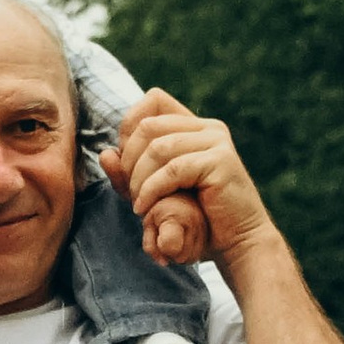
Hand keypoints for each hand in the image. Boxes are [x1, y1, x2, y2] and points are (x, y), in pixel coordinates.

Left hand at [102, 89, 265, 267]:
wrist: (238, 243)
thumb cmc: (199, 220)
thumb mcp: (155, 193)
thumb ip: (129, 174)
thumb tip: (105, 154)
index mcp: (195, 126)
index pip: (153, 100)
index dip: (129, 128)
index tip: (126, 165)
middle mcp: (208, 128)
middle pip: (148, 125)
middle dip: (130, 160)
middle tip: (131, 193)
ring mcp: (217, 142)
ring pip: (157, 147)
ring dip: (139, 179)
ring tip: (139, 205)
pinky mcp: (221, 161)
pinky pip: (173, 169)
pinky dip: (152, 190)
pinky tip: (145, 209)